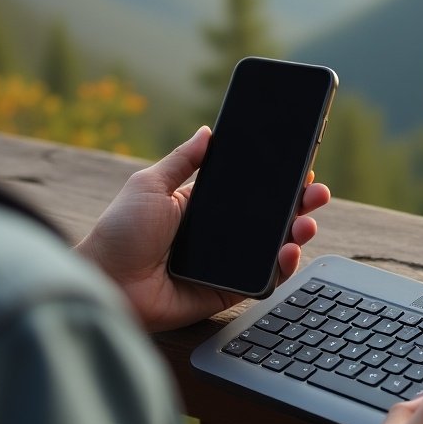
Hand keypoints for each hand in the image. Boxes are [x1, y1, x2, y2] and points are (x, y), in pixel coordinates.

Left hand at [75, 126, 330, 331]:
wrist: (106, 281)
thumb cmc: (119, 232)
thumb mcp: (150, 185)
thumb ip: (183, 160)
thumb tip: (209, 131)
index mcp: (202, 207)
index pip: (251, 191)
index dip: (278, 181)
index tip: (301, 166)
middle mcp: (219, 235)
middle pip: (270, 218)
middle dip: (299, 204)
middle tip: (316, 192)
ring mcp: (225, 265)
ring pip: (273, 249)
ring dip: (297, 234)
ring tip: (307, 222)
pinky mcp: (226, 292)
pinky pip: (262, 280)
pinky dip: (282, 268)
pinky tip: (290, 251)